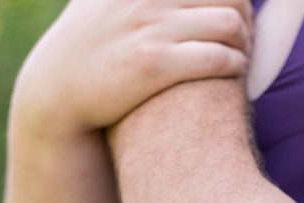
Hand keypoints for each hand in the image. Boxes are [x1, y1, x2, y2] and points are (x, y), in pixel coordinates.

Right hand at [12, 0, 251, 136]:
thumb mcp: (100, 0)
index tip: (234, 10)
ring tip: (241, 57)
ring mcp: (151, 28)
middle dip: (246, 17)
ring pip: (230, 23)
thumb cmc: (85, 46)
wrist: (56, 93)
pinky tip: (233, 73)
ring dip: (246, 43)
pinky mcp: (156, 65)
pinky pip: (218, 57)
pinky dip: (236, 65)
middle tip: (245, 38)